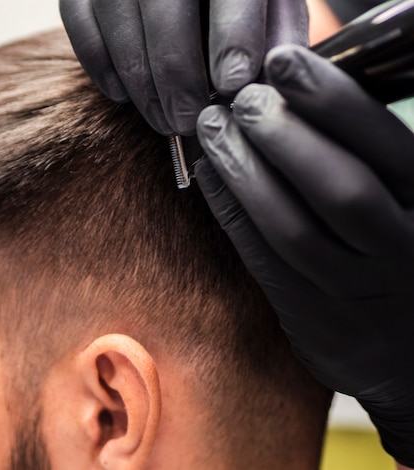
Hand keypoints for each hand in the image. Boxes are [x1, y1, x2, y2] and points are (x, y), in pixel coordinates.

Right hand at [59, 0, 308, 134]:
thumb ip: (277, 29)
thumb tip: (267, 83)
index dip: (234, 39)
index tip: (234, 87)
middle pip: (166, 14)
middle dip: (180, 80)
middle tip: (190, 122)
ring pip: (120, 31)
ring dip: (143, 89)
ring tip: (164, 120)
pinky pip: (83, 35)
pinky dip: (102, 72)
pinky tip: (124, 95)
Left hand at [194, 44, 413, 465]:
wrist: (404, 354)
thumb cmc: (396, 251)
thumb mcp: (403, 199)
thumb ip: (370, 155)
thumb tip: (300, 93)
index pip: (387, 146)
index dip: (332, 100)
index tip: (284, 64)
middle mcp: (399, 249)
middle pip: (340, 190)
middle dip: (284, 136)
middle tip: (241, 100)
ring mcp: (353, 289)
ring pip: (292, 229)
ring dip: (245, 172)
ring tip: (212, 129)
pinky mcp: (310, 315)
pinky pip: (262, 259)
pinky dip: (231, 212)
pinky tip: (208, 174)